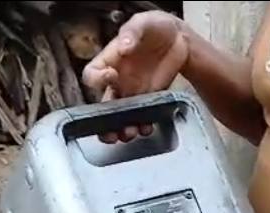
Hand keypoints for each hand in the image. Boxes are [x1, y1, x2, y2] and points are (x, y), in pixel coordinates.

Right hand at [82, 11, 189, 141]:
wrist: (178, 38)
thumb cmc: (154, 27)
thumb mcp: (142, 23)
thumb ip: (132, 33)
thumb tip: (124, 47)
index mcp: (108, 62)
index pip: (91, 75)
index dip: (97, 79)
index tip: (112, 76)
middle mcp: (117, 80)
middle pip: (103, 105)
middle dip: (105, 121)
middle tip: (110, 131)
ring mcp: (133, 92)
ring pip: (121, 115)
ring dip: (123, 127)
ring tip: (130, 132)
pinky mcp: (149, 98)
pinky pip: (142, 115)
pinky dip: (144, 123)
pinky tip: (148, 126)